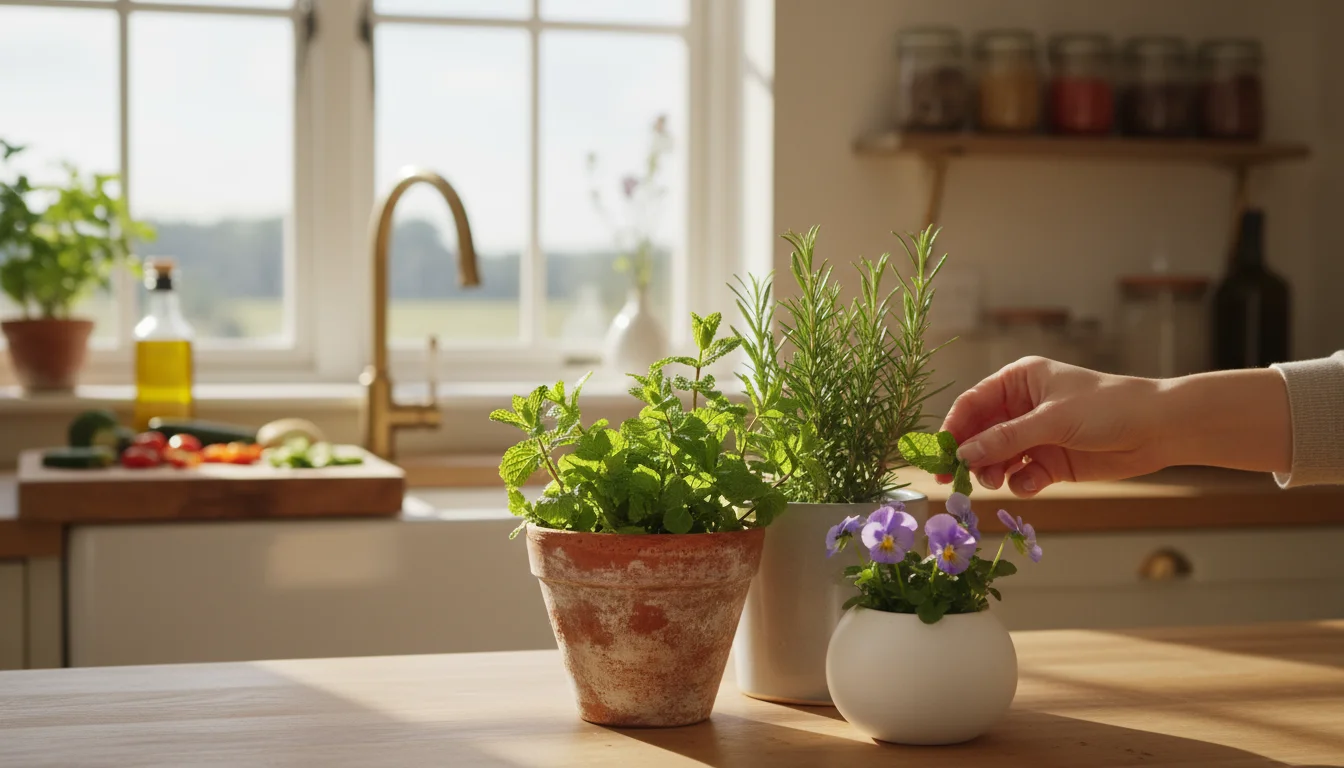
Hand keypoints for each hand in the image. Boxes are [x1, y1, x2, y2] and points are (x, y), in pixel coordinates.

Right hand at [937, 357, 1164, 497]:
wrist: (1158, 429)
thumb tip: (963, 455)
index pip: (972, 404)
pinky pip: (1022, 474)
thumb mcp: (1051, 420)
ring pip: (998, 458)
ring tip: (997, 482)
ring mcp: (1036, 435)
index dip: (953, 429)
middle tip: (954, 480)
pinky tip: (1031, 483)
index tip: (939, 454)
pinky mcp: (1052, 461)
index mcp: (1019, 381)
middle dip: (969, 456)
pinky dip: (1021, 482)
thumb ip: (1005, 439)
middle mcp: (1022, 407)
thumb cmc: (1107, 407)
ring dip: (994, 472)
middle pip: (980, 434)